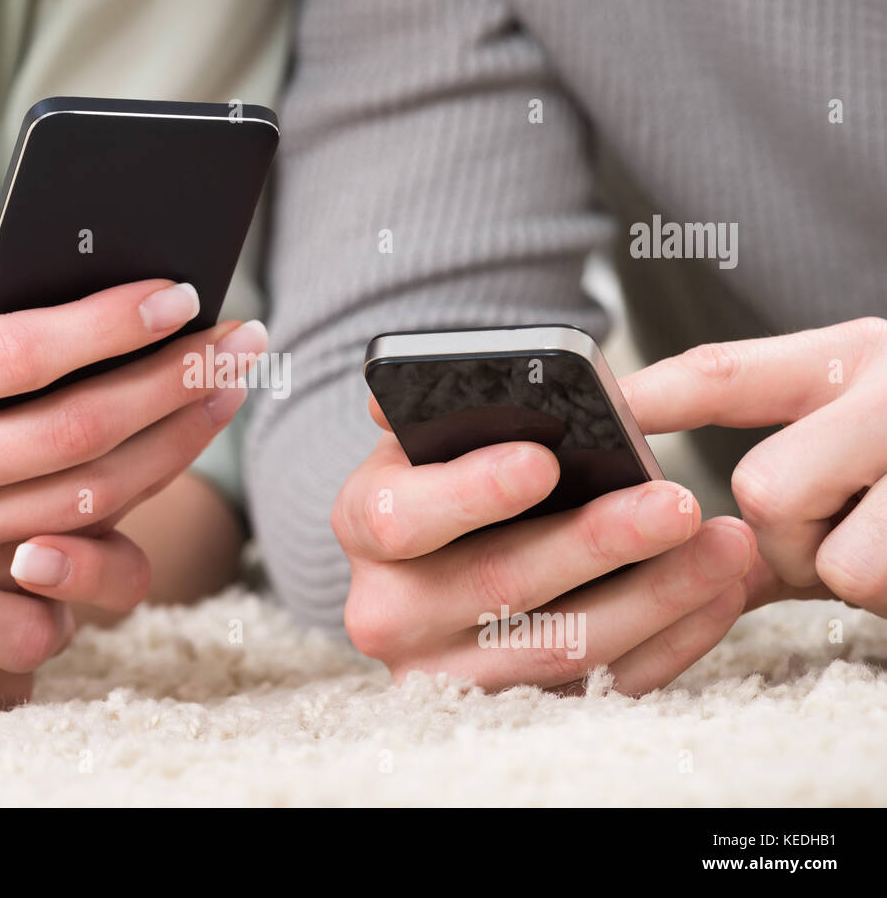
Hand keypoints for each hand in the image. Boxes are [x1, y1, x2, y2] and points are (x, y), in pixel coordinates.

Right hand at [0, 252, 264, 588]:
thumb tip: (59, 251)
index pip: (21, 353)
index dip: (112, 325)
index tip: (183, 293)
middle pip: (77, 432)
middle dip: (175, 384)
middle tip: (243, 342)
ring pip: (87, 499)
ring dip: (176, 444)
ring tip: (228, 391)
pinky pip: (68, 545)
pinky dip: (134, 497)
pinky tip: (175, 450)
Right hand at [332, 400, 754, 693]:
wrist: (445, 552)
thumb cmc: (452, 471)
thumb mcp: (439, 434)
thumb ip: (458, 408)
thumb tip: (494, 380)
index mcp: (364, 525)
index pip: (404, 518)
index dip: (472, 493)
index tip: (544, 462)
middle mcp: (388, 612)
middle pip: (497, 587)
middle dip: (597, 544)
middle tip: (675, 504)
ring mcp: (446, 674)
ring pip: (560, 648)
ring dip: (656, 596)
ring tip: (725, 546)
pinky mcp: (510, 709)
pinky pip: (600, 688)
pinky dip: (670, 642)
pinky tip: (718, 593)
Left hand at [620, 317, 886, 615]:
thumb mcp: (853, 467)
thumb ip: (769, 496)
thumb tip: (658, 540)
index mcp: (846, 361)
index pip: (722, 374)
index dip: (647, 398)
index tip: (592, 414)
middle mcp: (884, 387)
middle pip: (762, 488)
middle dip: (792, 537)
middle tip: (847, 528)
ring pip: (819, 549)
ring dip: (844, 573)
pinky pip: (864, 576)